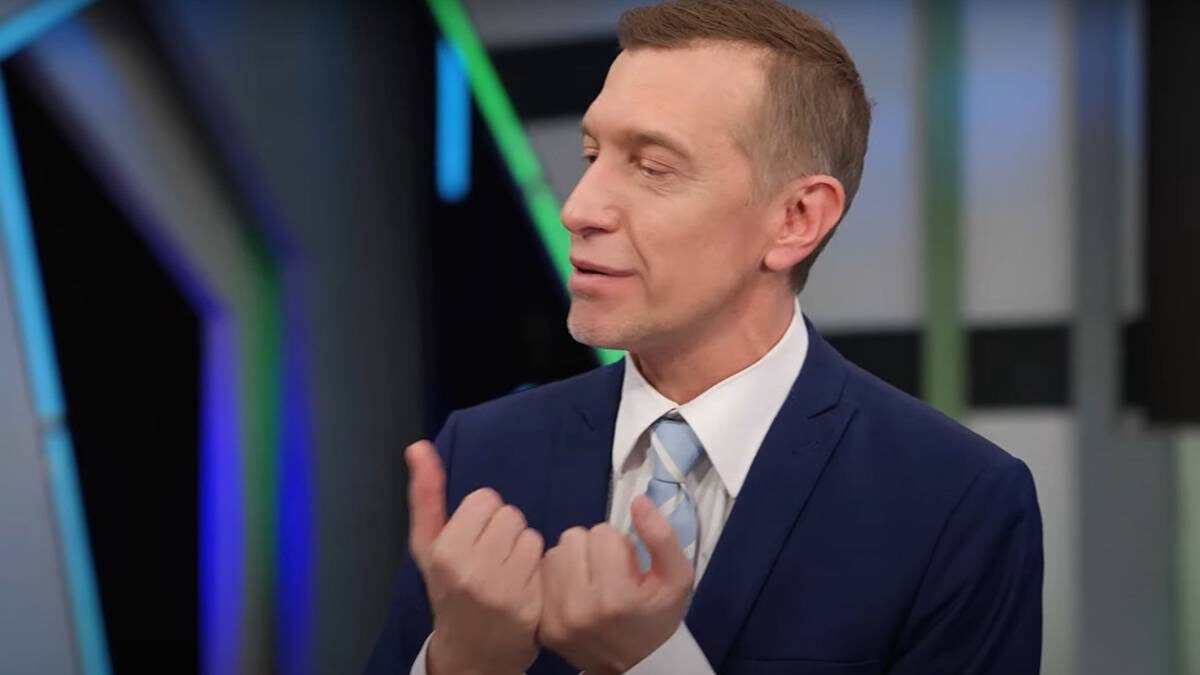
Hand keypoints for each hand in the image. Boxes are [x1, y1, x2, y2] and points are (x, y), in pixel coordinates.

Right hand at [406, 441, 543, 674]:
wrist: (469, 653)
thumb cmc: (448, 590)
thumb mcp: (427, 546)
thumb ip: (425, 494)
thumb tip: (418, 446)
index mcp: (445, 551)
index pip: (485, 499)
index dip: (481, 517)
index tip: (473, 540)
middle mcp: (472, 570)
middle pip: (510, 514)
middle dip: (503, 532)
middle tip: (490, 559)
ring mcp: (503, 589)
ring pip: (530, 534)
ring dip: (522, 550)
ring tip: (506, 572)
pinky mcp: (530, 604)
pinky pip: (544, 559)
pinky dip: (536, 569)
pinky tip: (521, 587)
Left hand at [537, 495, 693, 674]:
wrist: (634, 665)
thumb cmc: (656, 617)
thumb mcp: (676, 578)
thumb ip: (662, 536)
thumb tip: (638, 500)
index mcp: (615, 596)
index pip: (602, 533)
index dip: (619, 546)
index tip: (628, 570)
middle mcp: (580, 609)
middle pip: (573, 538)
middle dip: (593, 550)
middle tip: (609, 575)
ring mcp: (556, 620)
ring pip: (555, 553)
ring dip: (573, 562)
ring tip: (592, 584)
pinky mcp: (541, 626)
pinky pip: (542, 577)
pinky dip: (558, 580)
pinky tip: (574, 596)